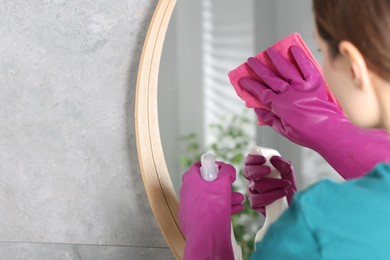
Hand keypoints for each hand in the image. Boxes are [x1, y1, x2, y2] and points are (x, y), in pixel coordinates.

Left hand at [178, 162, 243, 259]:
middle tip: (233, 185)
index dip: (212, 165)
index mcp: (190, 180)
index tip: (223, 169)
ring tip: (239, 200)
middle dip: (224, 185)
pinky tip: (235, 209)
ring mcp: (190, 206)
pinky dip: (221, 208)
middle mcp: (188, 192)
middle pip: (207, 183)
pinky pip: (209, 210)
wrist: (205, 238)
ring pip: (210, 197)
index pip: (199, 166)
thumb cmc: (212, 209)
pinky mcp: (194, 219)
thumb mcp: (223, 184)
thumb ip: (226, 172)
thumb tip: (228, 168)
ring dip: (226, 197)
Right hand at [239, 45, 389, 178]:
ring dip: (276, 59)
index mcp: (280, 106)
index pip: (261, 92)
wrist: (331, 133)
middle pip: (271, 77)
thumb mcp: (283, 130)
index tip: (242, 80)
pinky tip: (294, 49)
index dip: (250, 86)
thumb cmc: (306, 135)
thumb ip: (270, 119)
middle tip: (251, 60)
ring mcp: (303, 87)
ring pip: (286, 69)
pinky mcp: (315, 84)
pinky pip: (307, 68)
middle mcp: (289, 93)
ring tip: (269, 50)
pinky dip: (300, 58)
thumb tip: (258, 110)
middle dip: (259, 68)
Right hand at [244, 154, 295, 215]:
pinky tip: (280, 194)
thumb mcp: (289, 172)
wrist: (292, 202)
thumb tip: (273, 158)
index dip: (253, 159)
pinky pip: (256, 200)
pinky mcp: (255, 204)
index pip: (248, 161)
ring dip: (272, 185)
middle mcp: (252, 180)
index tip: (263, 159)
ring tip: (285, 186)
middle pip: (247, 172)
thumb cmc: (287, 186)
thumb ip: (283, 164)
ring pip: (255, 186)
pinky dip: (271, 197)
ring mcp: (252, 192)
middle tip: (269, 170)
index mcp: (257, 169)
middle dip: (258, 170)